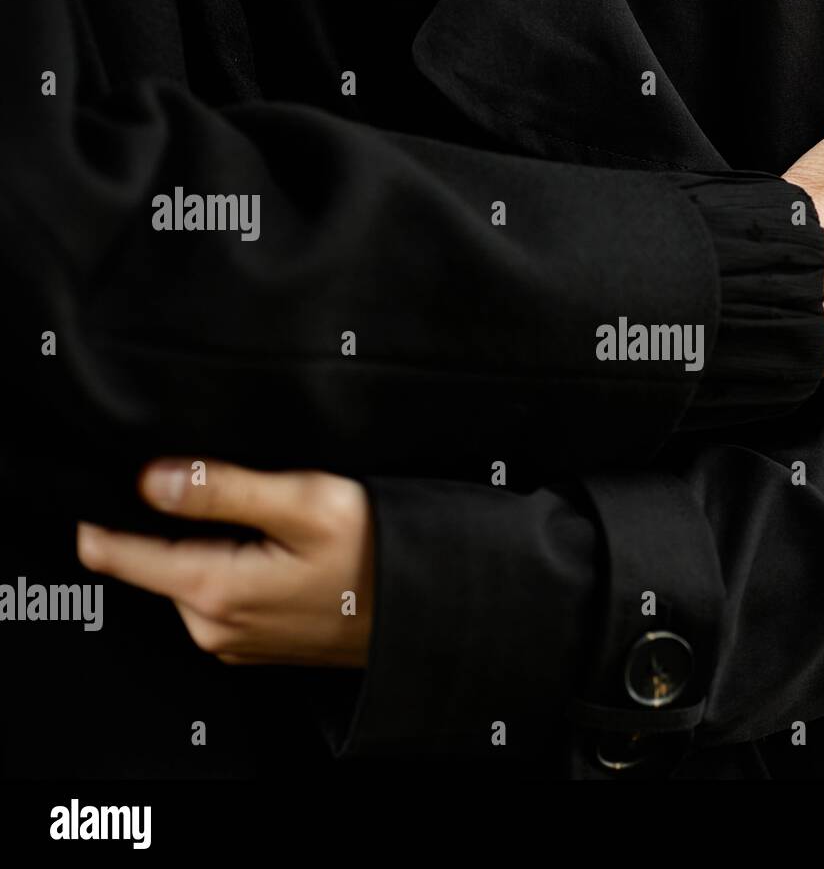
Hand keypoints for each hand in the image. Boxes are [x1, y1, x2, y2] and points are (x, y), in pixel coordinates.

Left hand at [77, 459, 373, 666]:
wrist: (424, 608)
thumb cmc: (378, 556)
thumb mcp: (306, 502)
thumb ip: (222, 488)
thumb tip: (151, 478)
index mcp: (214, 587)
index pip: (116, 553)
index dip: (103, 513)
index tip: (106, 486)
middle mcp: (213, 624)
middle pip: (155, 559)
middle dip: (176, 523)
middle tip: (241, 497)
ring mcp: (233, 639)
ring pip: (188, 575)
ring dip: (211, 546)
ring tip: (271, 525)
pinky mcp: (255, 642)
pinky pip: (220, 597)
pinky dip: (236, 569)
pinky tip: (281, 554)